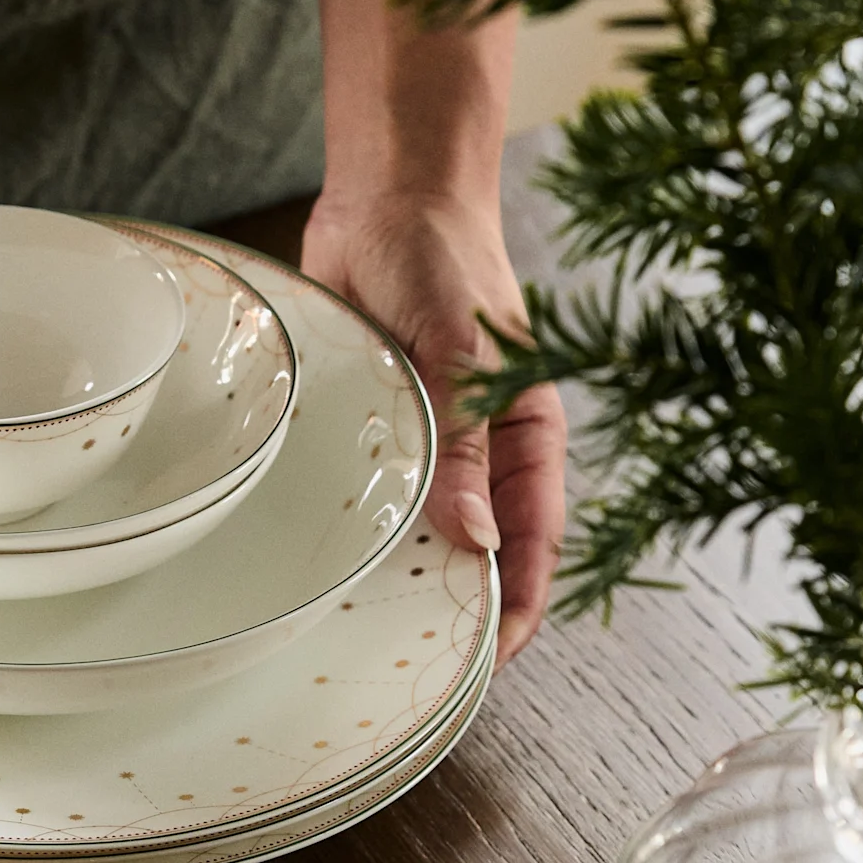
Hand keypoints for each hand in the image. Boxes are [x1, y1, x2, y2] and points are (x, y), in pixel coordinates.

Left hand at [303, 192, 566, 664]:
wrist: (387, 194)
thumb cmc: (443, 257)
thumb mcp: (461, 355)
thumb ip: (464, 445)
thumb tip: (476, 540)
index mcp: (527, 438)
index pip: (535, 546)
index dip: (516, 608)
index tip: (486, 661)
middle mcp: (481, 452)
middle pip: (478, 555)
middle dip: (453, 610)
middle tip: (413, 668)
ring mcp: (428, 444)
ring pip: (421, 534)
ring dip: (399, 579)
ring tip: (365, 637)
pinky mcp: (378, 429)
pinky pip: (371, 496)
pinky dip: (357, 533)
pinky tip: (327, 572)